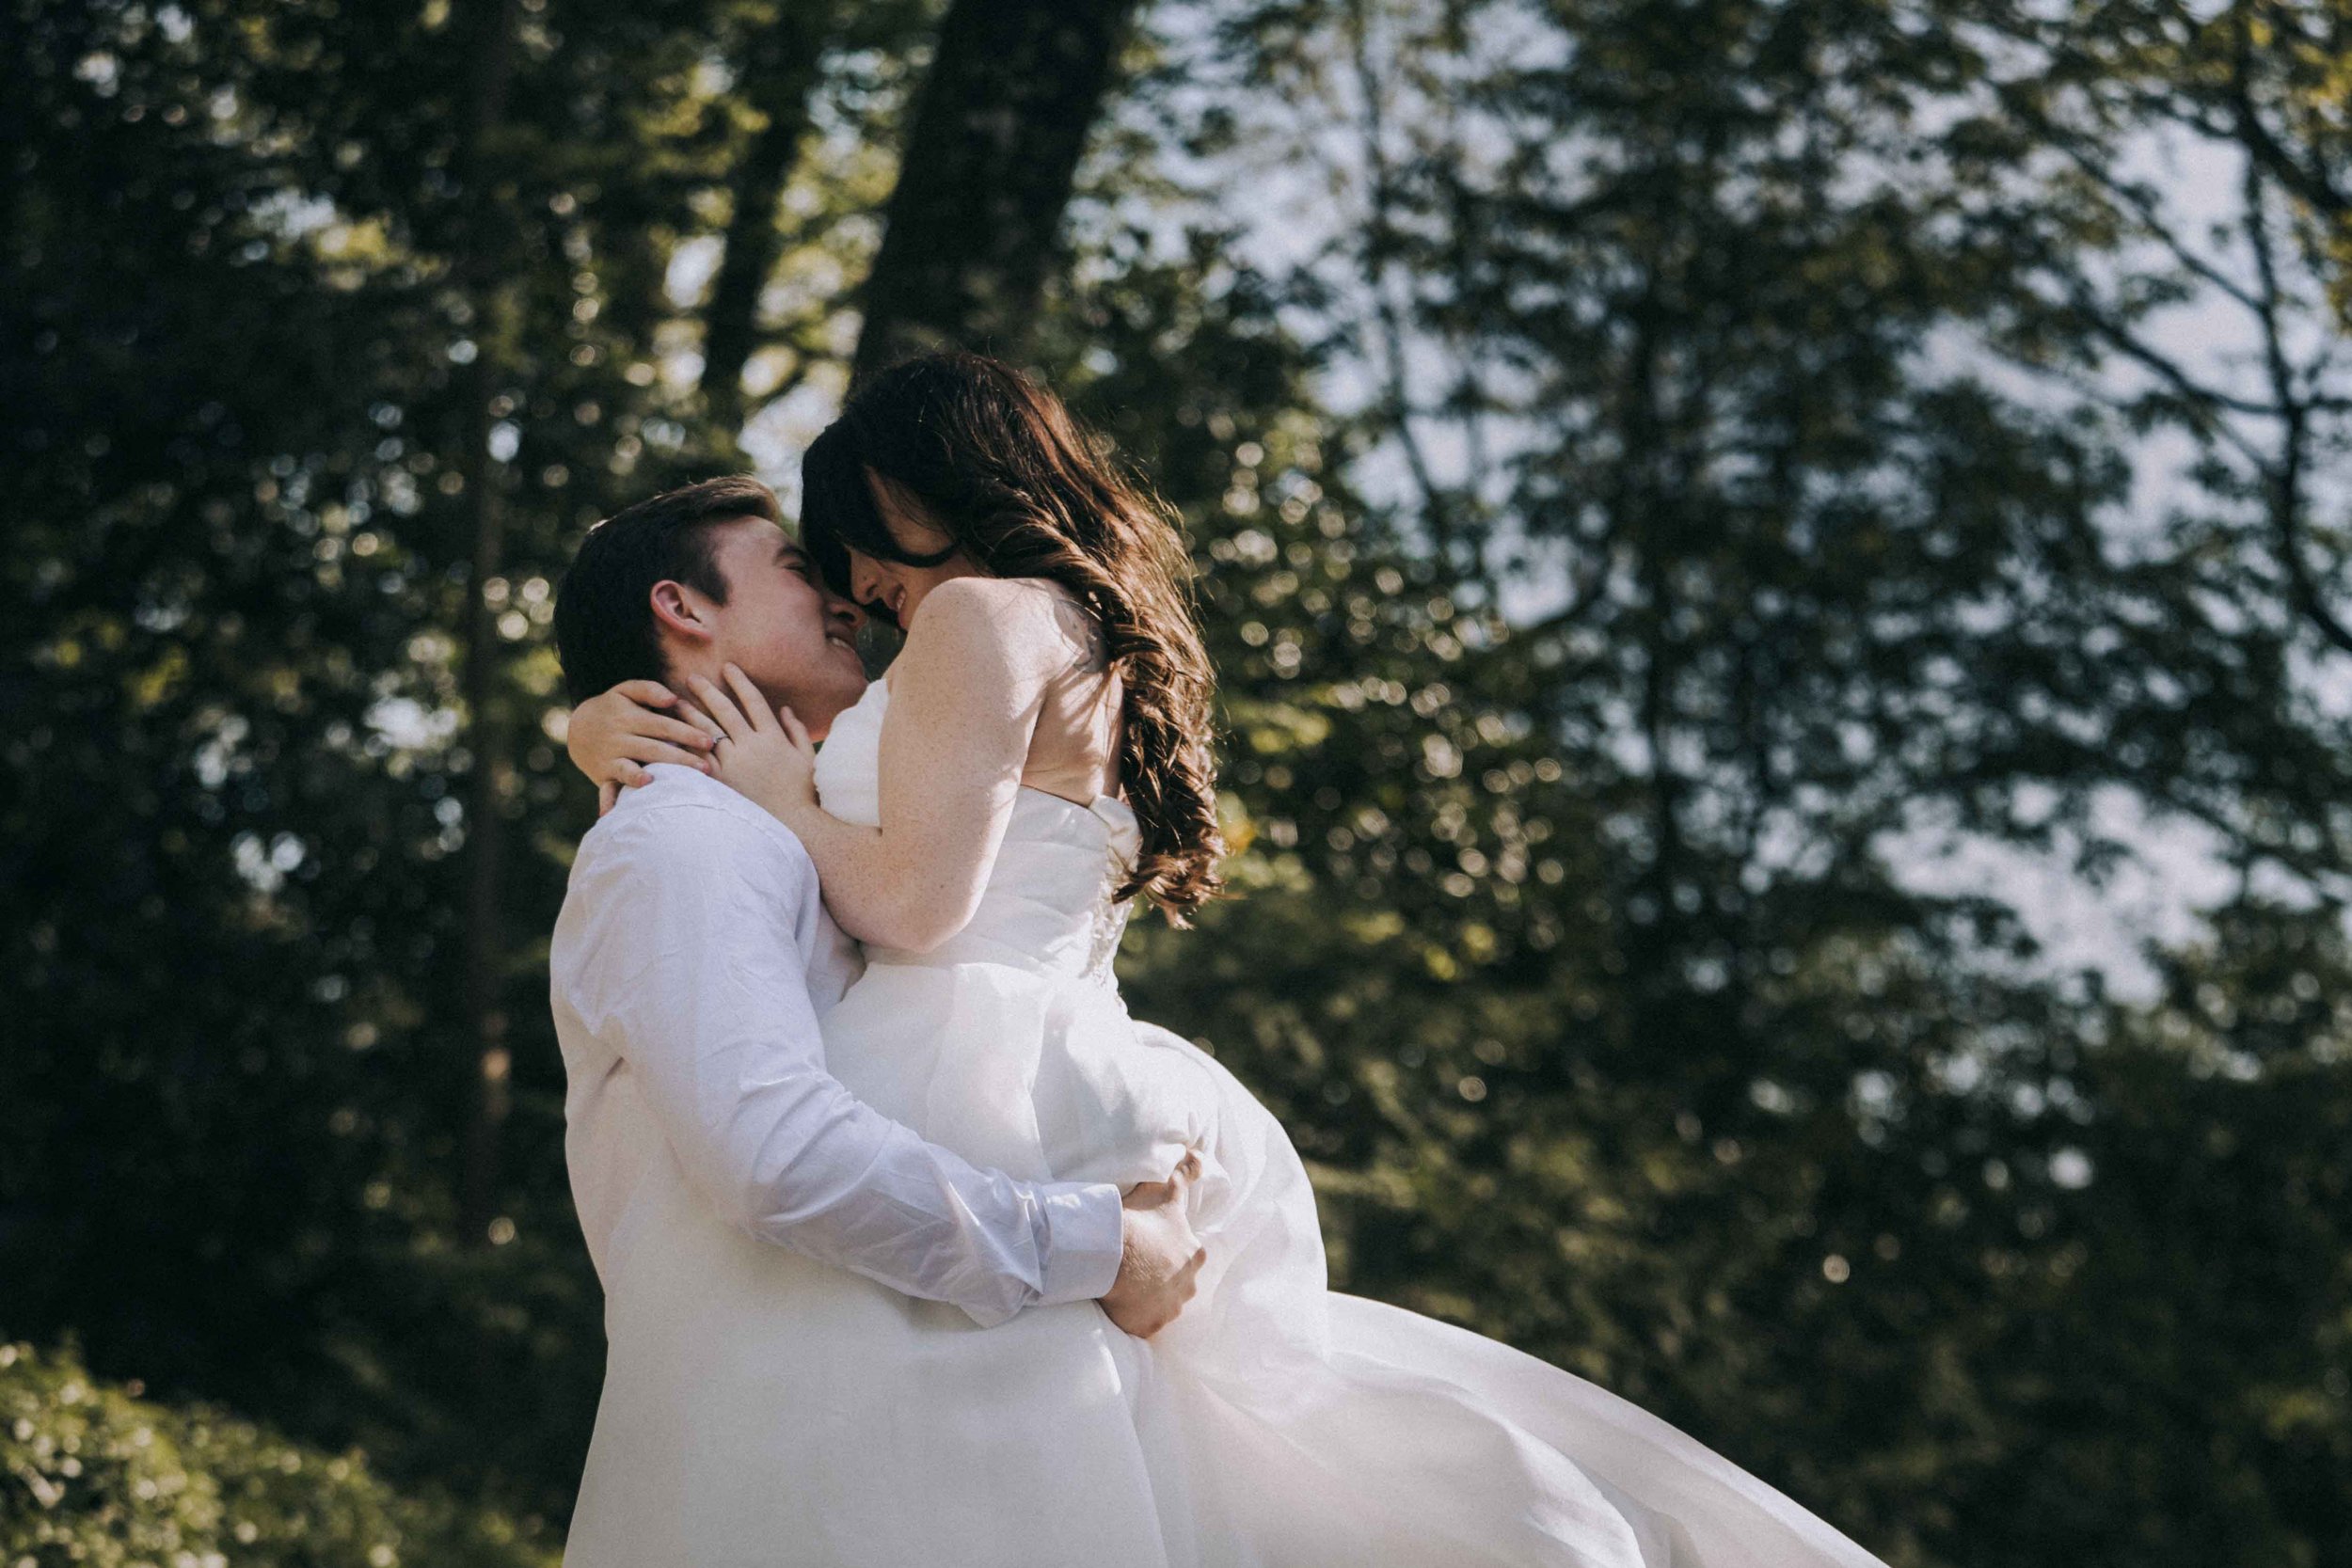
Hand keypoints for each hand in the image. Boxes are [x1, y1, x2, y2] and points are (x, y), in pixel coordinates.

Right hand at [567, 680, 719, 813]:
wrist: (576, 729)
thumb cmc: (611, 709)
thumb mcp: (625, 691)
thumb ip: (649, 690)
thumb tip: (673, 699)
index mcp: (630, 716)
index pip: (663, 725)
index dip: (687, 733)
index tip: (710, 741)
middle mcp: (620, 737)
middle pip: (656, 748)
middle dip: (683, 758)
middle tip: (708, 767)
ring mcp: (611, 756)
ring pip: (640, 765)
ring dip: (664, 772)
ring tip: (686, 780)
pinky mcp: (603, 773)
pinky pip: (616, 780)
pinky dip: (631, 782)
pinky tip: (647, 784)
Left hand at [690, 664, 818, 822]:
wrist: (791, 825)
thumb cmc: (802, 794)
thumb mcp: (806, 758)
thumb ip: (796, 730)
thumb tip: (784, 709)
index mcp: (772, 737)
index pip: (753, 701)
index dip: (740, 682)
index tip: (728, 667)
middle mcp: (750, 746)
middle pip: (724, 711)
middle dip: (707, 691)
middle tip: (691, 677)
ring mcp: (733, 765)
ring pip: (706, 732)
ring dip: (690, 714)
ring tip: (676, 702)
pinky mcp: (720, 783)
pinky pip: (698, 759)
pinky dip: (685, 746)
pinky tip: (673, 736)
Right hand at [1099, 1150, 1206, 1337]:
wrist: (1113, 1252)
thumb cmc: (1140, 1220)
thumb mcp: (1165, 1191)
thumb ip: (1184, 1172)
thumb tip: (1198, 1153)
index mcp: (1194, 1255)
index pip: (1187, 1255)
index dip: (1167, 1251)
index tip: (1150, 1248)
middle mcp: (1188, 1285)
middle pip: (1176, 1283)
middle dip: (1160, 1277)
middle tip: (1136, 1267)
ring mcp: (1170, 1309)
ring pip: (1162, 1305)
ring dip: (1147, 1298)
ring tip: (1125, 1286)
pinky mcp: (1149, 1326)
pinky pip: (1143, 1325)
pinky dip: (1134, 1319)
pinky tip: (1120, 1307)